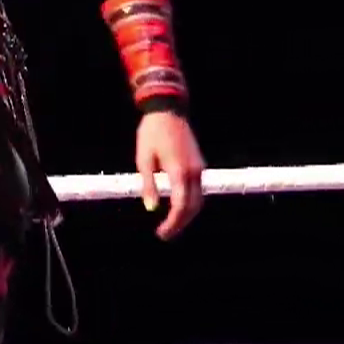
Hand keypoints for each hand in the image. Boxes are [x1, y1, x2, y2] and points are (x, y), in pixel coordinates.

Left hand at [135, 111, 204, 239]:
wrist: (168, 110)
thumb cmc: (152, 133)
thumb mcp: (143, 159)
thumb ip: (148, 184)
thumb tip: (151, 208)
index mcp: (178, 170)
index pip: (181, 206)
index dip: (173, 223)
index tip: (161, 232)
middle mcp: (193, 171)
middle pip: (193, 207)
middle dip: (180, 224)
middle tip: (164, 234)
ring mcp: (199, 167)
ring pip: (199, 200)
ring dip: (186, 215)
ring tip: (170, 224)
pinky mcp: (199, 164)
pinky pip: (198, 190)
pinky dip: (190, 203)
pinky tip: (177, 208)